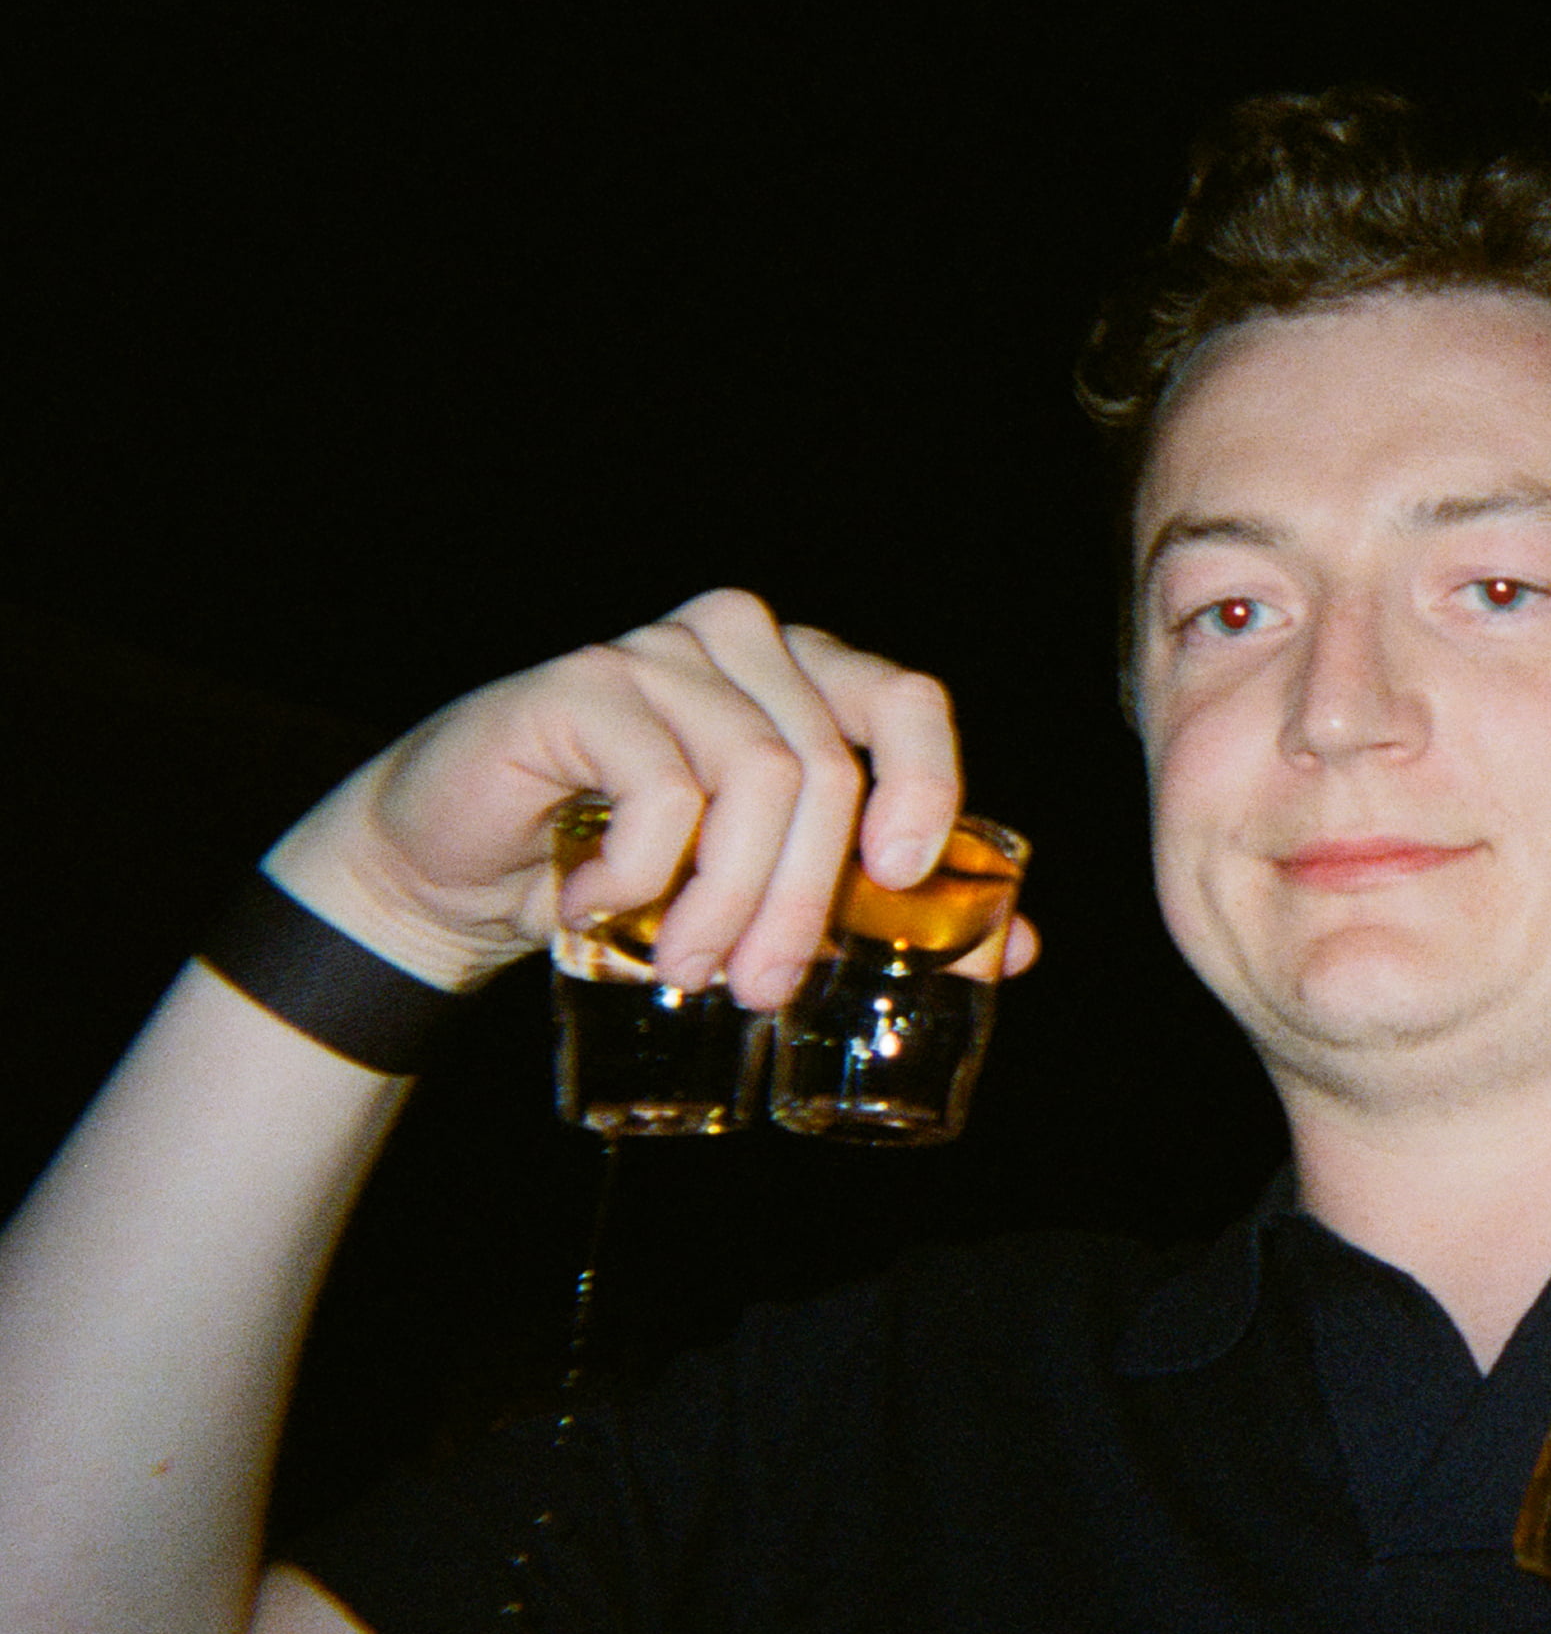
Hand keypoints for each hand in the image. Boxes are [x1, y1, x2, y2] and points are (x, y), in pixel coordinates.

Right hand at [267, 588, 1031, 1009]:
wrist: (453, 873)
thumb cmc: (629, 881)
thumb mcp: (762, 895)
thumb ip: (878, 908)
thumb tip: (1014, 949)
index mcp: (805, 674)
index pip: (906, 700)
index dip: (928, 784)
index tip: (900, 879)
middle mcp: (743, 644)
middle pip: (830, 767)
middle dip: (808, 900)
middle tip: (769, 989)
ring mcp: (661, 653)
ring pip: (757, 781)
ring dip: (728, 900)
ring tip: (687, 965)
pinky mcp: (580, 685)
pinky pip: (662, 786)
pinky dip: (643, 870)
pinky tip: (599, 906)